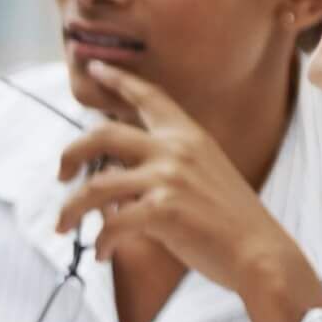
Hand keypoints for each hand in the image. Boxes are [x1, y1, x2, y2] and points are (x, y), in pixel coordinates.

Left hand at [57, 62, 318, 321]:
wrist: (261, 253)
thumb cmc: (230, 221)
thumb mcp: (204, 174)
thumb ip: (166, 165)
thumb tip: (117, 179)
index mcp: (188, 136)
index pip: (148, 97)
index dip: (117, 79)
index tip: (93, 66)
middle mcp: (175, 149)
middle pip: (101, 134)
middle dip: (70, 153)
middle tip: (60, 174)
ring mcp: (168, 178)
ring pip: (94, 186)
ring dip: (70, 209)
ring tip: (62, 227)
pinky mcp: (163, 210)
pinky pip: (111, 224)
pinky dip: (100, 243)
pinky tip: (101, 254)